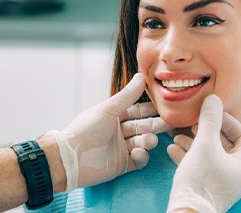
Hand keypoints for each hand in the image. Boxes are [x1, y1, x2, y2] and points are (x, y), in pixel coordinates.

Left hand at [46, 73, 170, 191]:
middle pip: (143, 126)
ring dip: (148, 141)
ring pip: (142, 142)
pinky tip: (137, 153)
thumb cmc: (87, 129)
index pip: (138, 111)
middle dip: (156, 125)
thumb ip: (127, 95)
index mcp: (115, 116)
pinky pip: (138, 160)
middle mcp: (119, 131)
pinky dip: (141, 156)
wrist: (70, 158)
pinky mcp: (122, 165)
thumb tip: (141, 76)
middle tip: (170, 123)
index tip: (165, 106)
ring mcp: (121, 148)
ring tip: (149, 140)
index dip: (151, 109)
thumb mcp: (108, 109)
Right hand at [167, 95, 240, 212]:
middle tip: (191, 124)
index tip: (211, 114)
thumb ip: (209, 120)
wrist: (186, 212)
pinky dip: (187, 155)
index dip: (227, 121)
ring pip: (208, 154)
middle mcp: (236, 172)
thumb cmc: (201, 177)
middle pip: (222, 143)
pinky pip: (199, 164)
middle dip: (204, 131)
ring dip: (192, 142)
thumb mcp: (205, 144)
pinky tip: (172, 148)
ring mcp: (220, 180)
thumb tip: (213, 98)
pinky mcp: (206, 185)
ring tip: (176, 135)